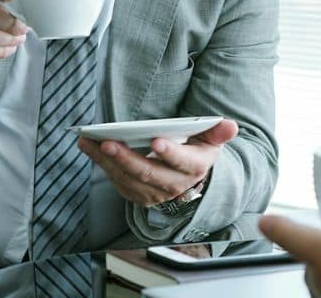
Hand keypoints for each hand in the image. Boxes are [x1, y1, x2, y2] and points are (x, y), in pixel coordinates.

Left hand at [77, 118, 238, 206]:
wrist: (188, 175)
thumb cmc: (197, 149)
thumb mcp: (211, 139)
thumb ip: (219, 132)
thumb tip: (231, 126)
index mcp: (194, 167)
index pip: (183, 162)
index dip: (170, 153)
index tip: (156, 140)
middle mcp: (174, 185)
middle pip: (148, 173)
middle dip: (126, 158)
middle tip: (108, 142)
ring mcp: (154, 193)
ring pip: (128, 179)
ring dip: (106, 161)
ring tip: (89, 141)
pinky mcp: (137, 194)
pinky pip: (117, 181)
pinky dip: (102, 165)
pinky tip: (90, 147)